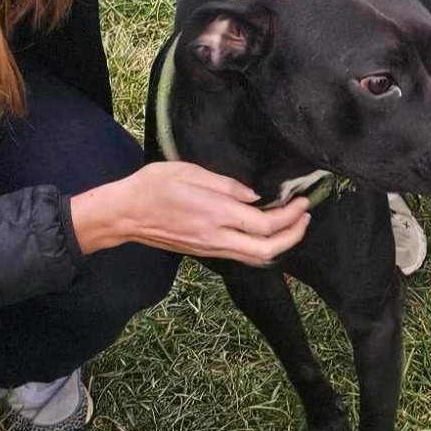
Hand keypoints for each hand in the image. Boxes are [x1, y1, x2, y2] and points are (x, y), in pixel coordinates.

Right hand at [70, 161, 310, 265]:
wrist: (124, 214)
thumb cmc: (152, 186)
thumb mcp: (189, 171)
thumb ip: (226, 184)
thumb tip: (254, 196)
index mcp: (216, 215)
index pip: (266, 225)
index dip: (291, 216)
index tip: (303, 201)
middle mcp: (217, 238)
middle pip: (268, 250)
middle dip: (294, 235)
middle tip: (306, 215)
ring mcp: (212, 249)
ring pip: (257, 258)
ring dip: (281, 244)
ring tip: (294, 224)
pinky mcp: (206, 252)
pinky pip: (243, 256)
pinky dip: (263, 247)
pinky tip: (268, 231)